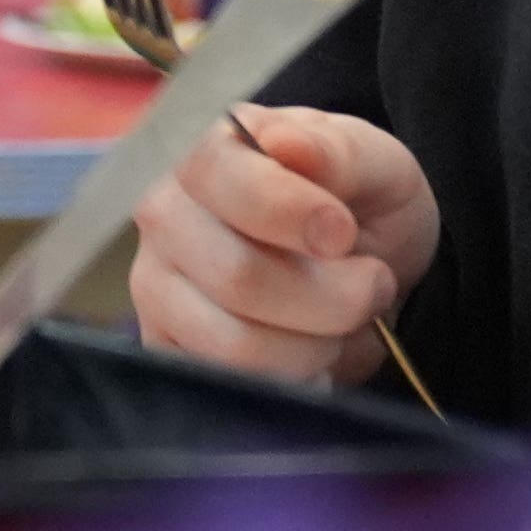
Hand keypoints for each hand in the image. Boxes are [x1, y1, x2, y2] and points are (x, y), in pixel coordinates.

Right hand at [122, 103, 436, 390]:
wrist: (354, 260)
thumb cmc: (355, 201)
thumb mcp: (375, 164)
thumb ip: (338, 151)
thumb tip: (287, 144)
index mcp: (202, 150)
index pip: (215, 177)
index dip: (285, 211)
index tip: (343, 234)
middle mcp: (162, 215)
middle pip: (238, 277)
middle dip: (334, 296)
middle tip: (373, 282)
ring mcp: (155, 286)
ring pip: (237, 345)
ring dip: (319, 343)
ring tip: (342, 318)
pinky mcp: (166, 347)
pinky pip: (232, 385)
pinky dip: (296, 377)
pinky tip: (312, 347)